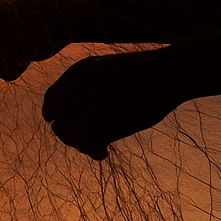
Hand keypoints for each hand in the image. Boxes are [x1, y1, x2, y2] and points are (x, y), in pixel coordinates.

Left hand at [41, 48, 181, 159]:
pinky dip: (93, 151)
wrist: (170, 72)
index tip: (66, 124)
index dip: (55, 115)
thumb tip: (75, 108)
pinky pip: (88, 144)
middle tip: (84, 141)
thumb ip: (90, 83)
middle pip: (58, 120)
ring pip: (70, 134)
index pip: (51, 99)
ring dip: (80, 144)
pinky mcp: (109, 120)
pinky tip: (104, 152)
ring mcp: (94, 102)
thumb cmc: (144, 72)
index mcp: (81, 71)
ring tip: (96, 147)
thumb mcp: (110, 68)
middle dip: (67, 134)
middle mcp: (82, 86)